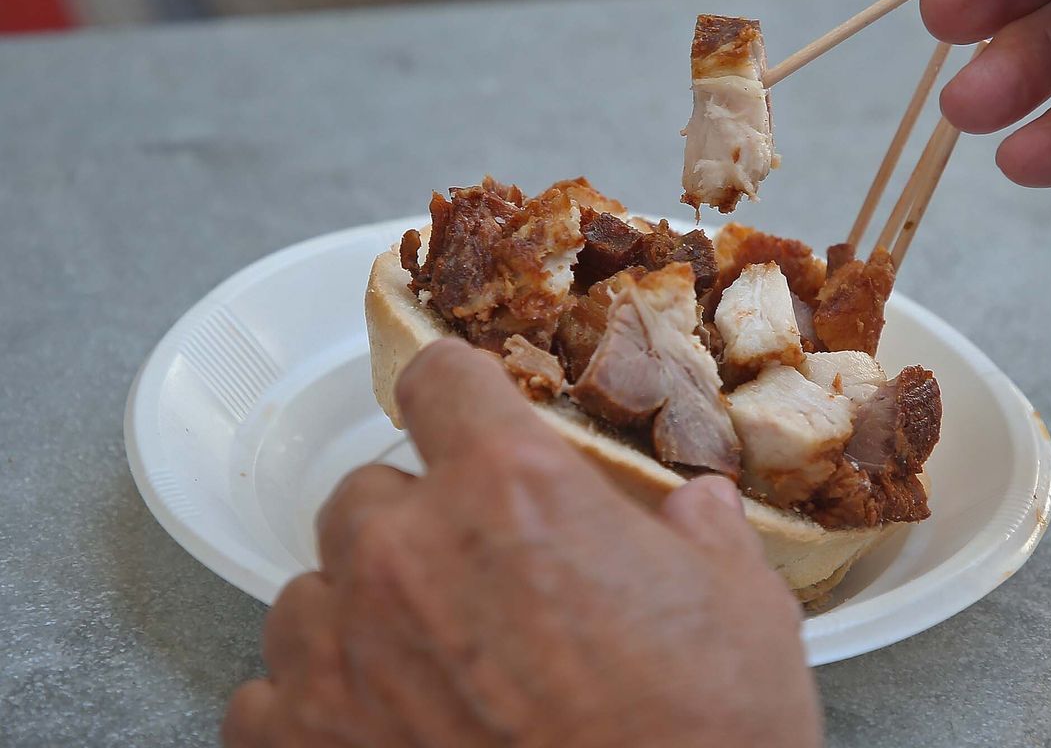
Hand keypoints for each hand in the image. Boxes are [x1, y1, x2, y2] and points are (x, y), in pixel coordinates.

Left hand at [223, 339, 820, 747]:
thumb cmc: (706, 734)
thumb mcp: (744, 611)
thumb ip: (705, 538)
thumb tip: (696, 509)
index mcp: (512, 488)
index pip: (439, 381)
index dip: (461, 395)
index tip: (468, 413)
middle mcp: (408, 553)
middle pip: (365, 494)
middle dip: (415, 524)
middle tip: (475, 576)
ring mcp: (345, 654)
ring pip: (307, 593)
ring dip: (356, 614)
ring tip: (422, 660)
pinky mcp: (307, 745)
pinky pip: (265, 698)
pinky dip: (309, 706)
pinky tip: (372, 726)